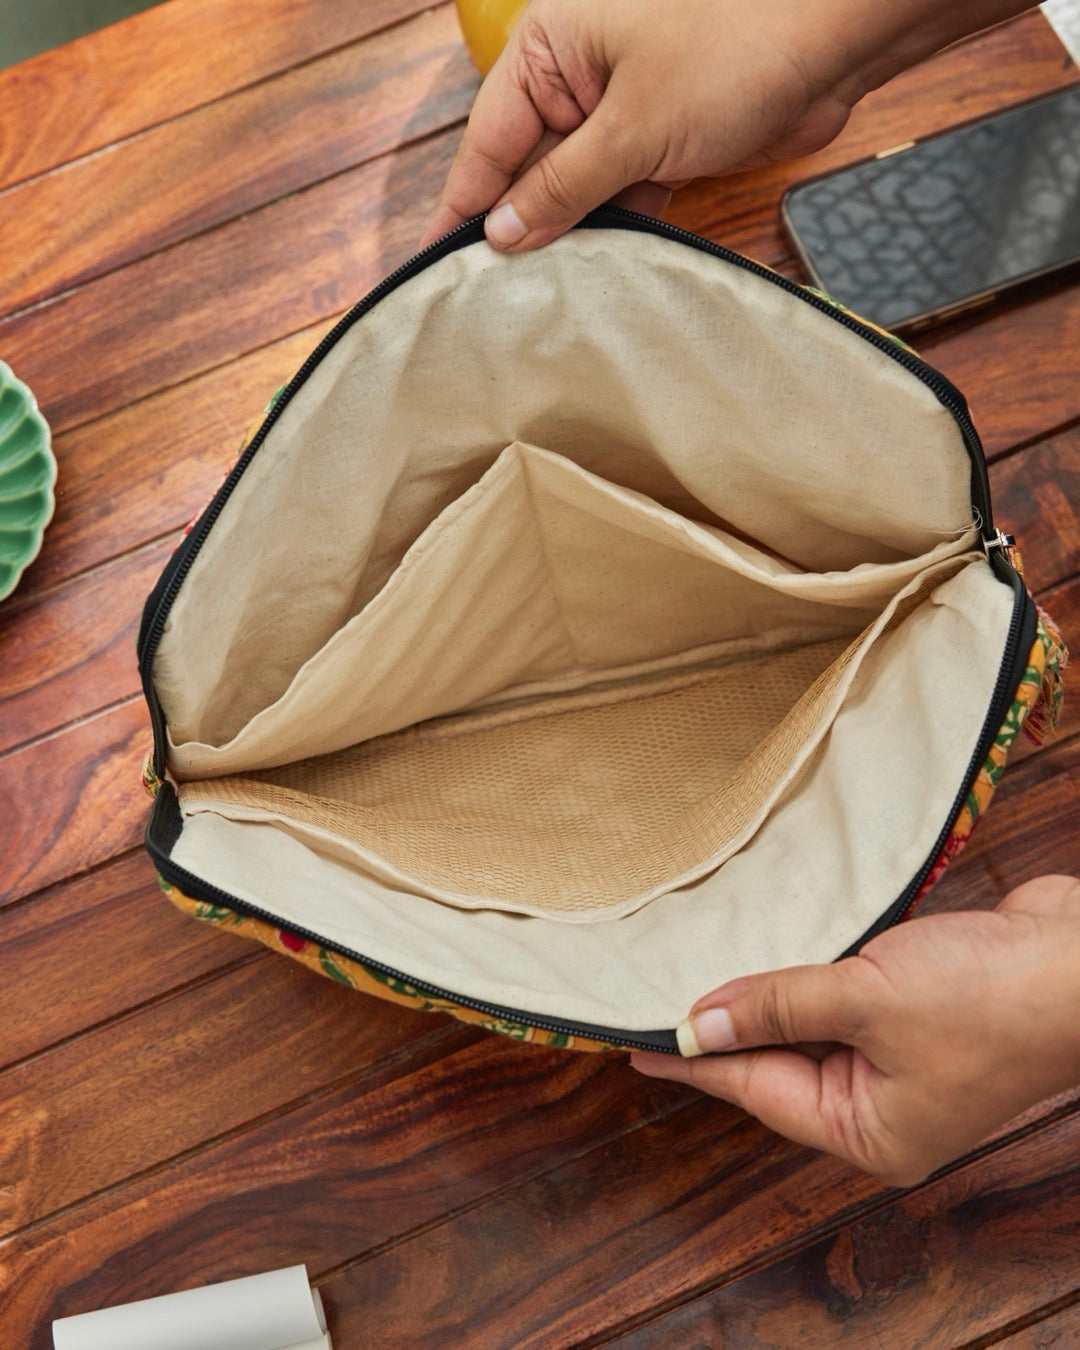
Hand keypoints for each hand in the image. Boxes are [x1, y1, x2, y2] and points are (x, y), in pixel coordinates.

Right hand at [423, 0, 1033, 251]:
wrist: (834, 42)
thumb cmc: (733, 50)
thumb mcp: (632, 128)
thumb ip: (562, 186)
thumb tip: (502, 232)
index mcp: (550, 47)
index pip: (488, 138)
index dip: (465, 203)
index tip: (438, 260)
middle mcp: (577, 75)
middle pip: (527, 166)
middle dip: (516, 226)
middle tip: (490, 298)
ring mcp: (621, 108)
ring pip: (574, 185)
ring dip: (566, 234)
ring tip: (538, 296)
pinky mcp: (661, 139)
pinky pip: (618, 192)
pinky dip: (612, 228)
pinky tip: (596, 271)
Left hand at [631, 874, 1079, 1186]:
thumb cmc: (990, 997)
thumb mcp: (865, 1000)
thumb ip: (778, 1007)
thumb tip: (700, 1023)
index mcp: (873, 1131)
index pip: (757, 1091)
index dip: (695, 1064)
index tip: (637, 1050)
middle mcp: (886, 1106)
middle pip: (782, 1065)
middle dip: (727, 1030)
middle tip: (660, 1002)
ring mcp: (906, 1062)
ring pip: (813, 1030)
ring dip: (770, 998)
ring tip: (705, 974)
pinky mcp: (921, 1015)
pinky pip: (845, 1000)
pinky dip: (811, 978)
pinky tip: (777, 953)